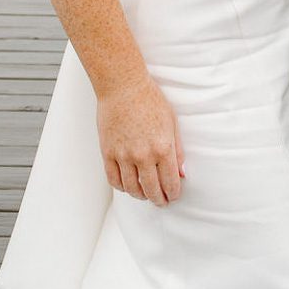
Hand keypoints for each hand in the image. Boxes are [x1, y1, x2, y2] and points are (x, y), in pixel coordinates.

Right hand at [97, 73, 184, 204]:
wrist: (123, 86)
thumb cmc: (150, 99)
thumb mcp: (172, 122)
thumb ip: (177, 150)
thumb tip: (181, 173)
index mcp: (163, 148)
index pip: (170, 182)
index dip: (173, 193)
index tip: (173, 196)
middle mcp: (143, 156)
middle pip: (152, 190)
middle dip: (159, 200)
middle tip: (161, 202)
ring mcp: (124, 156)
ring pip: (132, 189)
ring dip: (140, 195)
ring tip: (145, 194)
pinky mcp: (108, 153)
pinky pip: (114, 180)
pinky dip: (122, 187)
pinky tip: (128, 185)